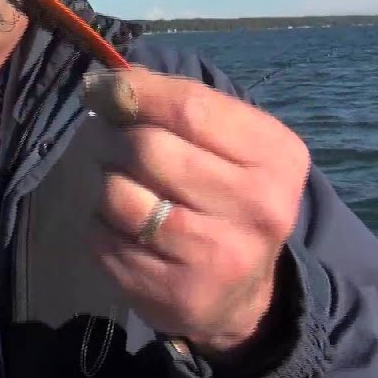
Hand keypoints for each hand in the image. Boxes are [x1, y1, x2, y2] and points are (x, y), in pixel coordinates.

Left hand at [80, 65, 310, 357]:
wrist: (241, 295)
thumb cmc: (227, 196)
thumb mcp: (228, 143)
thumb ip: (179, 105)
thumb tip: (109, 82)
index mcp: (277, 157)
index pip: (190, 108)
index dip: (135, 91)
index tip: (102, 87)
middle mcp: (258, 208)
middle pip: (149, 149)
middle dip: (111, 138)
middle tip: (106, 141)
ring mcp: (219, 256)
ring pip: (119, 195)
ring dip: (104, 182)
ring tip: (119, 183)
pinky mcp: (177, 293)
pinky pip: (105, 239)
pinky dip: (100, 224)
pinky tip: (122, 226)